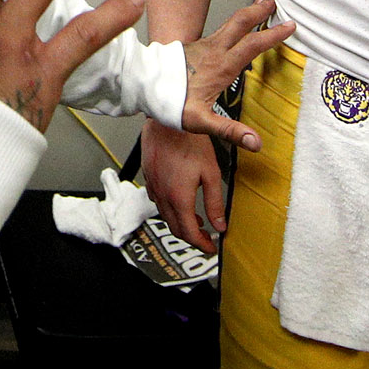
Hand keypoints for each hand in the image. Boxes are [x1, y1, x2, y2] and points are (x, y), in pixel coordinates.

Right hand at [141, 118, 225, 253]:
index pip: (189, 233)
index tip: (211, 248)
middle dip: (192, 237)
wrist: (167, 121)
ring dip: (181, 222)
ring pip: (165, 216)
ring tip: (197, 219)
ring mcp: (153, 187)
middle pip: (175, 228)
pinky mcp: (148, 178)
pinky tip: (180, 200)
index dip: (201, 244)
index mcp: (179, 198)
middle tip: (206, 238)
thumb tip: (220, 225)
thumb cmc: (190, 143)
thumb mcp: (211, 173)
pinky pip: (158, 202)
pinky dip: (170, 209)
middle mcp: (163, 196)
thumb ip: (215, 202)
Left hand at [178, 0, 293, 149]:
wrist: (140, 86)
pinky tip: (234, 29)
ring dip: (247, 13)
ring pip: (229, 24)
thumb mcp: (200, 121)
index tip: (290, 25)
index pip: (252, 45)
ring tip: (260, 3)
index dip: (272, 35)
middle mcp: (213, 51)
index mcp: (220, 67)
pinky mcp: (193, 47)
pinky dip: (234, 25)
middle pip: (240, 24)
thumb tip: (256, 142)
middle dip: (259, 11)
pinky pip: (219, 31)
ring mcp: (202, 47)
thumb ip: (229, 131)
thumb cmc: (168, 103)